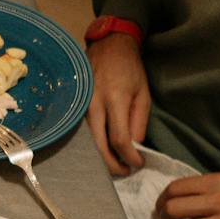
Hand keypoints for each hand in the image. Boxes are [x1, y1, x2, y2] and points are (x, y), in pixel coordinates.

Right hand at [84, 34, 149, 175]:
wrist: (108, 46)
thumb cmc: (129, 69)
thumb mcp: (143, 93)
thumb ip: (139, 121)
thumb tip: (135, 147)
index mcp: (114, 100)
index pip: (120, 139)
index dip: (129, 156)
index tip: (138, 163)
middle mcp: (94, 105)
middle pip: (100, 146)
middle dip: (113, 164)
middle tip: (126, 172)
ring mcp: (81, 107)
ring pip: (89, 142)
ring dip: (103, 158)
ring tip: (117, 164)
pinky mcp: (76, 108)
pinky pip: (84, 134)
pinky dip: (95, 146)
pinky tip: (105, 151)